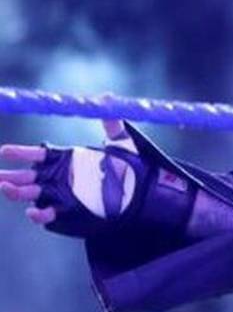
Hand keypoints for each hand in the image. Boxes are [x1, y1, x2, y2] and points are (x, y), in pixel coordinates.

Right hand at [0, 118, 132, 227]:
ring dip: (15, 192)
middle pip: (25, 176)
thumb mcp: (123, 142)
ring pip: (30, 194)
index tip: (4, 152)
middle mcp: (56, 177)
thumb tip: (107, 98)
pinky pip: (47, 214)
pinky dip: (38, 214)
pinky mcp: (67, 212)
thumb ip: (112, 123)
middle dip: (9, 176)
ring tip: (6, 189)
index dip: (20, 153)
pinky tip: (33, 212)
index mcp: (63, 159)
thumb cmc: (128, 166)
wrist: (140, 194)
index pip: (36, 154)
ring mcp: (59, 195)